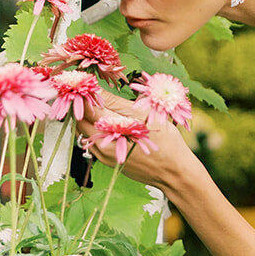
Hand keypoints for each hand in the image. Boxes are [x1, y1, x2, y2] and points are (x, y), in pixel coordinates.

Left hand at [76, 86, 190, 191]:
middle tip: (89, 92)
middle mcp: (103, 145)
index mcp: (113, 130)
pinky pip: (93, 142)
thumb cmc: (165, 142)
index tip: (83, 83)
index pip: (87, 109)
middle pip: (80, 121)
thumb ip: (116, 103)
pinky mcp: (107, 162)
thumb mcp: (144, 115)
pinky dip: (94, 130)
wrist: (174, 172)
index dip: (82, 94)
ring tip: (98, 105)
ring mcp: (104, 156)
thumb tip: (97, 89)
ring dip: (87, 118)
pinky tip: (106, 122)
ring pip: (84, 133)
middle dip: (82, 106)